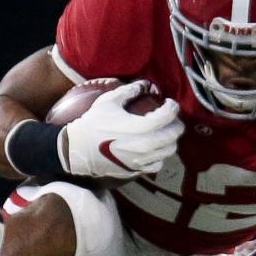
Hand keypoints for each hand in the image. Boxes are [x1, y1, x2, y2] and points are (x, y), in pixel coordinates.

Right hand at [61, 83, 183, 179]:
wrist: (79, 150)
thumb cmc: (93, 123)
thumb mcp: (109, 101)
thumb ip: (129, 90)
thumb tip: (143, 85)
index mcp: (142, 126)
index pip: (169, 115)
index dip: (173, 106)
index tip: (169, 103)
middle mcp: (147, 145)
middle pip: (174, 134)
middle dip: (176, 124)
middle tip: (171, 118)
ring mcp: (143, 160)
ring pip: (169, 150)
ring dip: (171, 140)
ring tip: (165, 133)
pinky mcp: (138, 170)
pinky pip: (158, 164)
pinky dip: (160, 156)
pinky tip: (154, 149)